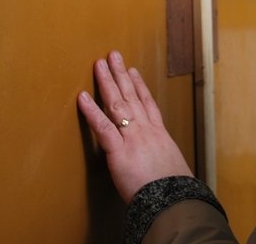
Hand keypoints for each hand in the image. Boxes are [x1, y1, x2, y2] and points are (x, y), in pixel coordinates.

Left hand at [77, 51, 193, 203]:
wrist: (173, 200)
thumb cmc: (173, 190)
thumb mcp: (171, 167)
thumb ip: (161, 159)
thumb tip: (159, 162)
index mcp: (160, 135)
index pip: (148, 104)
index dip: (140, 86)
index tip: (133, 71)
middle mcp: (147, 131)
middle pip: (132, 96)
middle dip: (121, 75)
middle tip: (113, 56)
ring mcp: (133, 138)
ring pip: (118, 104)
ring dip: (107, 82)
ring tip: (99, 64)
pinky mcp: (119, 151)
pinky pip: (103, 127)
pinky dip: (91, 111)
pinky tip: (82, 97)